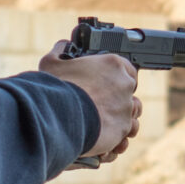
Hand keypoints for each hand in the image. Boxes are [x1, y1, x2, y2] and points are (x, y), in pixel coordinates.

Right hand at [39, 43, 141, 159]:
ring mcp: (126, 106)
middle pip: (130, 91)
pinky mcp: (123, 128)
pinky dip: (117, 136)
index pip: (126, 67)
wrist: (59, 116)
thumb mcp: (52, 63)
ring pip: (132, 113)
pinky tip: (105, 137)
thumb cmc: (56, 88)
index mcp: (113, 64)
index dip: (116, 77)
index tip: (106, 83)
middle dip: (119, 98)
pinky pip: (125, 132)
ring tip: (105, 122)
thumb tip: (63, 46)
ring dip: (122, 117)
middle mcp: (124, 84)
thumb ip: (60, 51)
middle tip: (102, 104)